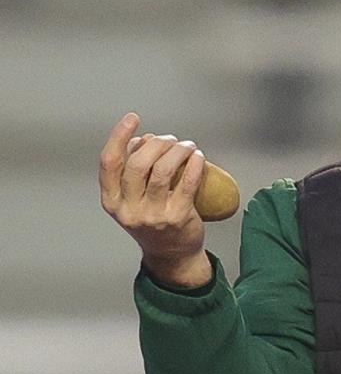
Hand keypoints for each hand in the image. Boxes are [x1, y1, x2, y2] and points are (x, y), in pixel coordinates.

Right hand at [99, 112, 211, 286]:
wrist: (172, 255)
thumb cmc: (152, 220)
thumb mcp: (132, 199)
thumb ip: (133, 170)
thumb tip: (146, 139)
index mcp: (112, 201)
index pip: (109, 162)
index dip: (119, 136)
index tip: (133, 118)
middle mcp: (129, 210)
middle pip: (138, 163)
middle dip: (156, 143)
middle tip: (170, 139)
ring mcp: (153, 215)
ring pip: (162, 170)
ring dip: (177, 150)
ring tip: (187, 146)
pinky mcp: (177, 218)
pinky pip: (186, 182)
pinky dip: (194, 164)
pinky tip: (197, 157)